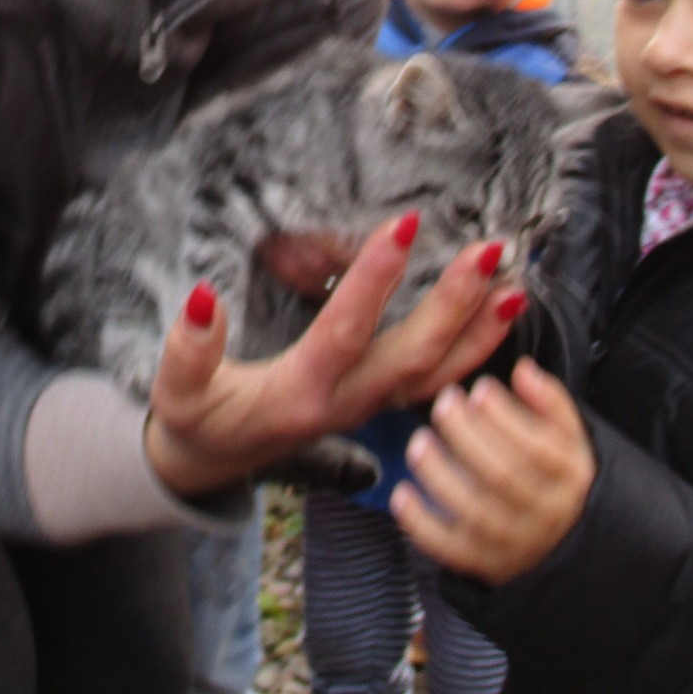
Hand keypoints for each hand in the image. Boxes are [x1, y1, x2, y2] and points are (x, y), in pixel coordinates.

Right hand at [143, 216, 519, 495]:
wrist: (212, 466)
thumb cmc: (197, 422)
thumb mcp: (176, 394)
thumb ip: (187, 351)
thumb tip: (204, 297)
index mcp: (300, 394)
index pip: (346, 331)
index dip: (375, 279)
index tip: (405, 226)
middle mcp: (346, 403)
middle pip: (414, 357)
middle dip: (455, 304)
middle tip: (489, 251)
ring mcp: (369, 407)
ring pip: (438, 375)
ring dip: (479, 331)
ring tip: (516, 285)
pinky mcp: (378, 403)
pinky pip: (438, 382)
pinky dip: (475, 352)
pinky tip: (501, 319)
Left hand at [393, 357, 593, 585]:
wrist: (567, 543)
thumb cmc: (556, 476)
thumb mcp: (568, 436)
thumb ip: (550, 400)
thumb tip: (523, 370)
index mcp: (569, 477)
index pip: (539, 449)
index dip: (506, 418)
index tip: (478, 389)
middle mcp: (544, 513)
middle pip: (502, 476)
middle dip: (466, 436)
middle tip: (443, 404)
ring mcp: (514, 543)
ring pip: (475, 511)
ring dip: (440, 474)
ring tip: (418, 442)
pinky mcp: (485, 563)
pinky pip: (450, 549)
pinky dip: (421, 523)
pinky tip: (401, 493)